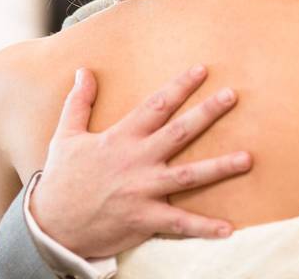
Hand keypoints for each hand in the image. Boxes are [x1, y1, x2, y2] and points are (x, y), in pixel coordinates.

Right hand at [29, 65, 251, 257]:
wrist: (50, 226)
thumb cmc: (61, 179)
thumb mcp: (65, 136)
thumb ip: (79, 102)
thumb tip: (83, 70)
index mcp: (121, 138)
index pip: (156, 105)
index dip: (180, 86)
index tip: (202, 70)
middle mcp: (136, 160)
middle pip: (179, 132)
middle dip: (207, 113)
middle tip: (233, 95)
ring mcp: (143, 190)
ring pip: (189, 176)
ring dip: (220, 167)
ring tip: (248, 158)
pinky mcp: (145, 219)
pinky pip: (180, 224)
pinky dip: (205, 227)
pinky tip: (229, 227)